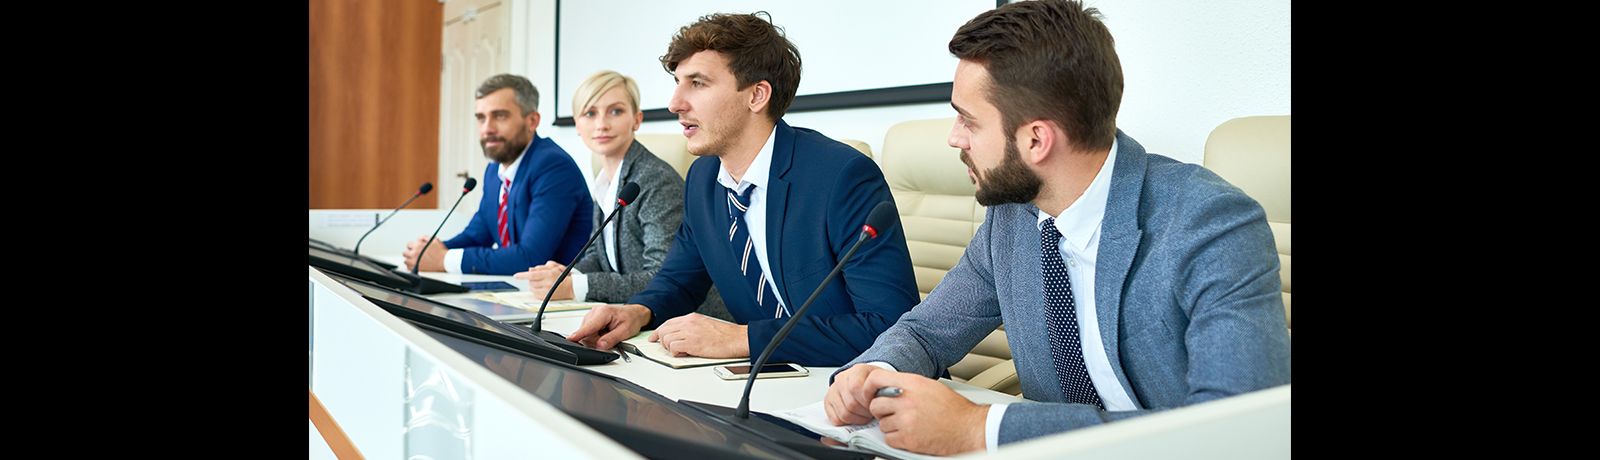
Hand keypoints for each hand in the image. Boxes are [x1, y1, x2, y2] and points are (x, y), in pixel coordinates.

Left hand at [402, 236, 447, 271]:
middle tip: (414, 253)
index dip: (412, 246)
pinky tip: (416, 264)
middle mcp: (414, 254)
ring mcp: (415, 262)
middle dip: (409, 252)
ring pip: (405, 261)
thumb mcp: (434, 240)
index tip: (415, 247)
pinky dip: (411, 266)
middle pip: (405, 253)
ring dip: (409, 260)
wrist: (445, 261)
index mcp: (418, 246)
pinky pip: (408, 268)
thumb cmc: (441, 251)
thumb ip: (424, 237)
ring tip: (414, 259)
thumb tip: (418, 238)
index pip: (408, 244)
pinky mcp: (417, 268)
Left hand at [514, 261, 572, 299]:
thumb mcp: (552, 267)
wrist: (570, 287)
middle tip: (539, 277)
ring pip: (532, 288)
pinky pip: (534, 294)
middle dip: (532, 279)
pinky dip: (536, 290)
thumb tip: (529, 270)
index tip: (516, 276)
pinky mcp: (546, 298)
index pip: (532, 274)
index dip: (523, 275)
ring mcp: (547, 292)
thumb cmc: (561, 275)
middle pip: (531, 281)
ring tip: (541, 283)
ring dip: (534, 285)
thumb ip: (540, 268)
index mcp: (549, 274)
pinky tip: (542, 288)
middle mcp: (548, 283)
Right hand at [565, 303, 652, 350]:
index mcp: (604, 312)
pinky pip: (589, 332)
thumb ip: (612, 339)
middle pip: (587, 333)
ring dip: (596, 339)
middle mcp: (595, 312)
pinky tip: (604, 333)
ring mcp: (592, 315)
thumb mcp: (625, 331)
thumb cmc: (631, 319)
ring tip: (608, 333)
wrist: (633, 313)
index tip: (570, 338)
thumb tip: (601, 346)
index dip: (580, 333)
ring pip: (587, 334)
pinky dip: (596, 336)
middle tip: (610, 339)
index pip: (590, 325)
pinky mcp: (591, 320)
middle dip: (596, 341)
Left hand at [647, 313, 748, 357]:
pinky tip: (685, 353)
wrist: (737, 339)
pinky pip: (673, 348)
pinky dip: (676, 353)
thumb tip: (680, 336)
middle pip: (664, 330)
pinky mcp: (692, 343)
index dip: (658, 331)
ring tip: (682, 351)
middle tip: (669, 348)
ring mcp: (690, 332)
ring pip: (666, 339)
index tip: (653, 337)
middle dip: (663, 341)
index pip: (668, 323)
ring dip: (671, 348)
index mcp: (692, 318)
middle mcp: (688, 323)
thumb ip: (692, 328)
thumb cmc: (725, 335)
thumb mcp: (705, 325)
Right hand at [824, 363, 885, 426]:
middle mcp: (842, 378)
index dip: (867, 401)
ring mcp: (833, 390)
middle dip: (864, 413)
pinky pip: (835, 419)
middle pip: (851, 404)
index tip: (875, 405)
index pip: (856, 387)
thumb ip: (884, 390)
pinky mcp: (828, 401)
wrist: (868, 383)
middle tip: (871, 412)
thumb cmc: (875, 385)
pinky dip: (847, 423)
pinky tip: (855, 417)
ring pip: (843, 413)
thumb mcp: (884, 383)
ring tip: (865, 415)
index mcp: (857, 370)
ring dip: (857, 419)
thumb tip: (883, 403)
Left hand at [864, 371, 987, 455]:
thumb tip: (887, 387)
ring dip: (891, 426)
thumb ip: (908, 386)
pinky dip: (896, 440)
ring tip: (908, 425)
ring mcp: (907, 421)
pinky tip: (910, 435)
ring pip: (882, 424)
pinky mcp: (908, 440)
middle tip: (894, 414)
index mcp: (913, 384)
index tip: (870, 394)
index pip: (876, 378)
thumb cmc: (954, 409)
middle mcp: (907, 401)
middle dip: (882, 411)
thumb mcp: (931, 387)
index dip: (868, 387)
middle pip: (875, 405)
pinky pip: (889, 439)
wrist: (970, 429)